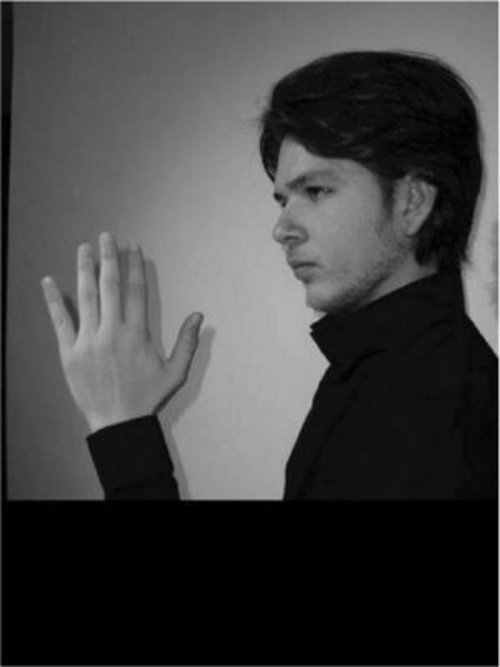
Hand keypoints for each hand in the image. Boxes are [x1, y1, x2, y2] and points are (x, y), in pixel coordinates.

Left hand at [41, 232, 202, 432]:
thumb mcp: (175, 372)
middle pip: (110, 286)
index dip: (135, 266)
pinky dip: (53, 300)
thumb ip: (187, 342)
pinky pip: (60, 321)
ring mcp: (88, 341)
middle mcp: (111, 332)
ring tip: (83, 248)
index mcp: (136, 334)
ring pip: (85, 297)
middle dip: (109, 258)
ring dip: (84, 269)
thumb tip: (198, 316)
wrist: (118, 422)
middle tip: (106, 237)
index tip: (133, 248)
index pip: (135, 290)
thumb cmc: (146, 397)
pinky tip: (47, 281)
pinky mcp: (69, 352)